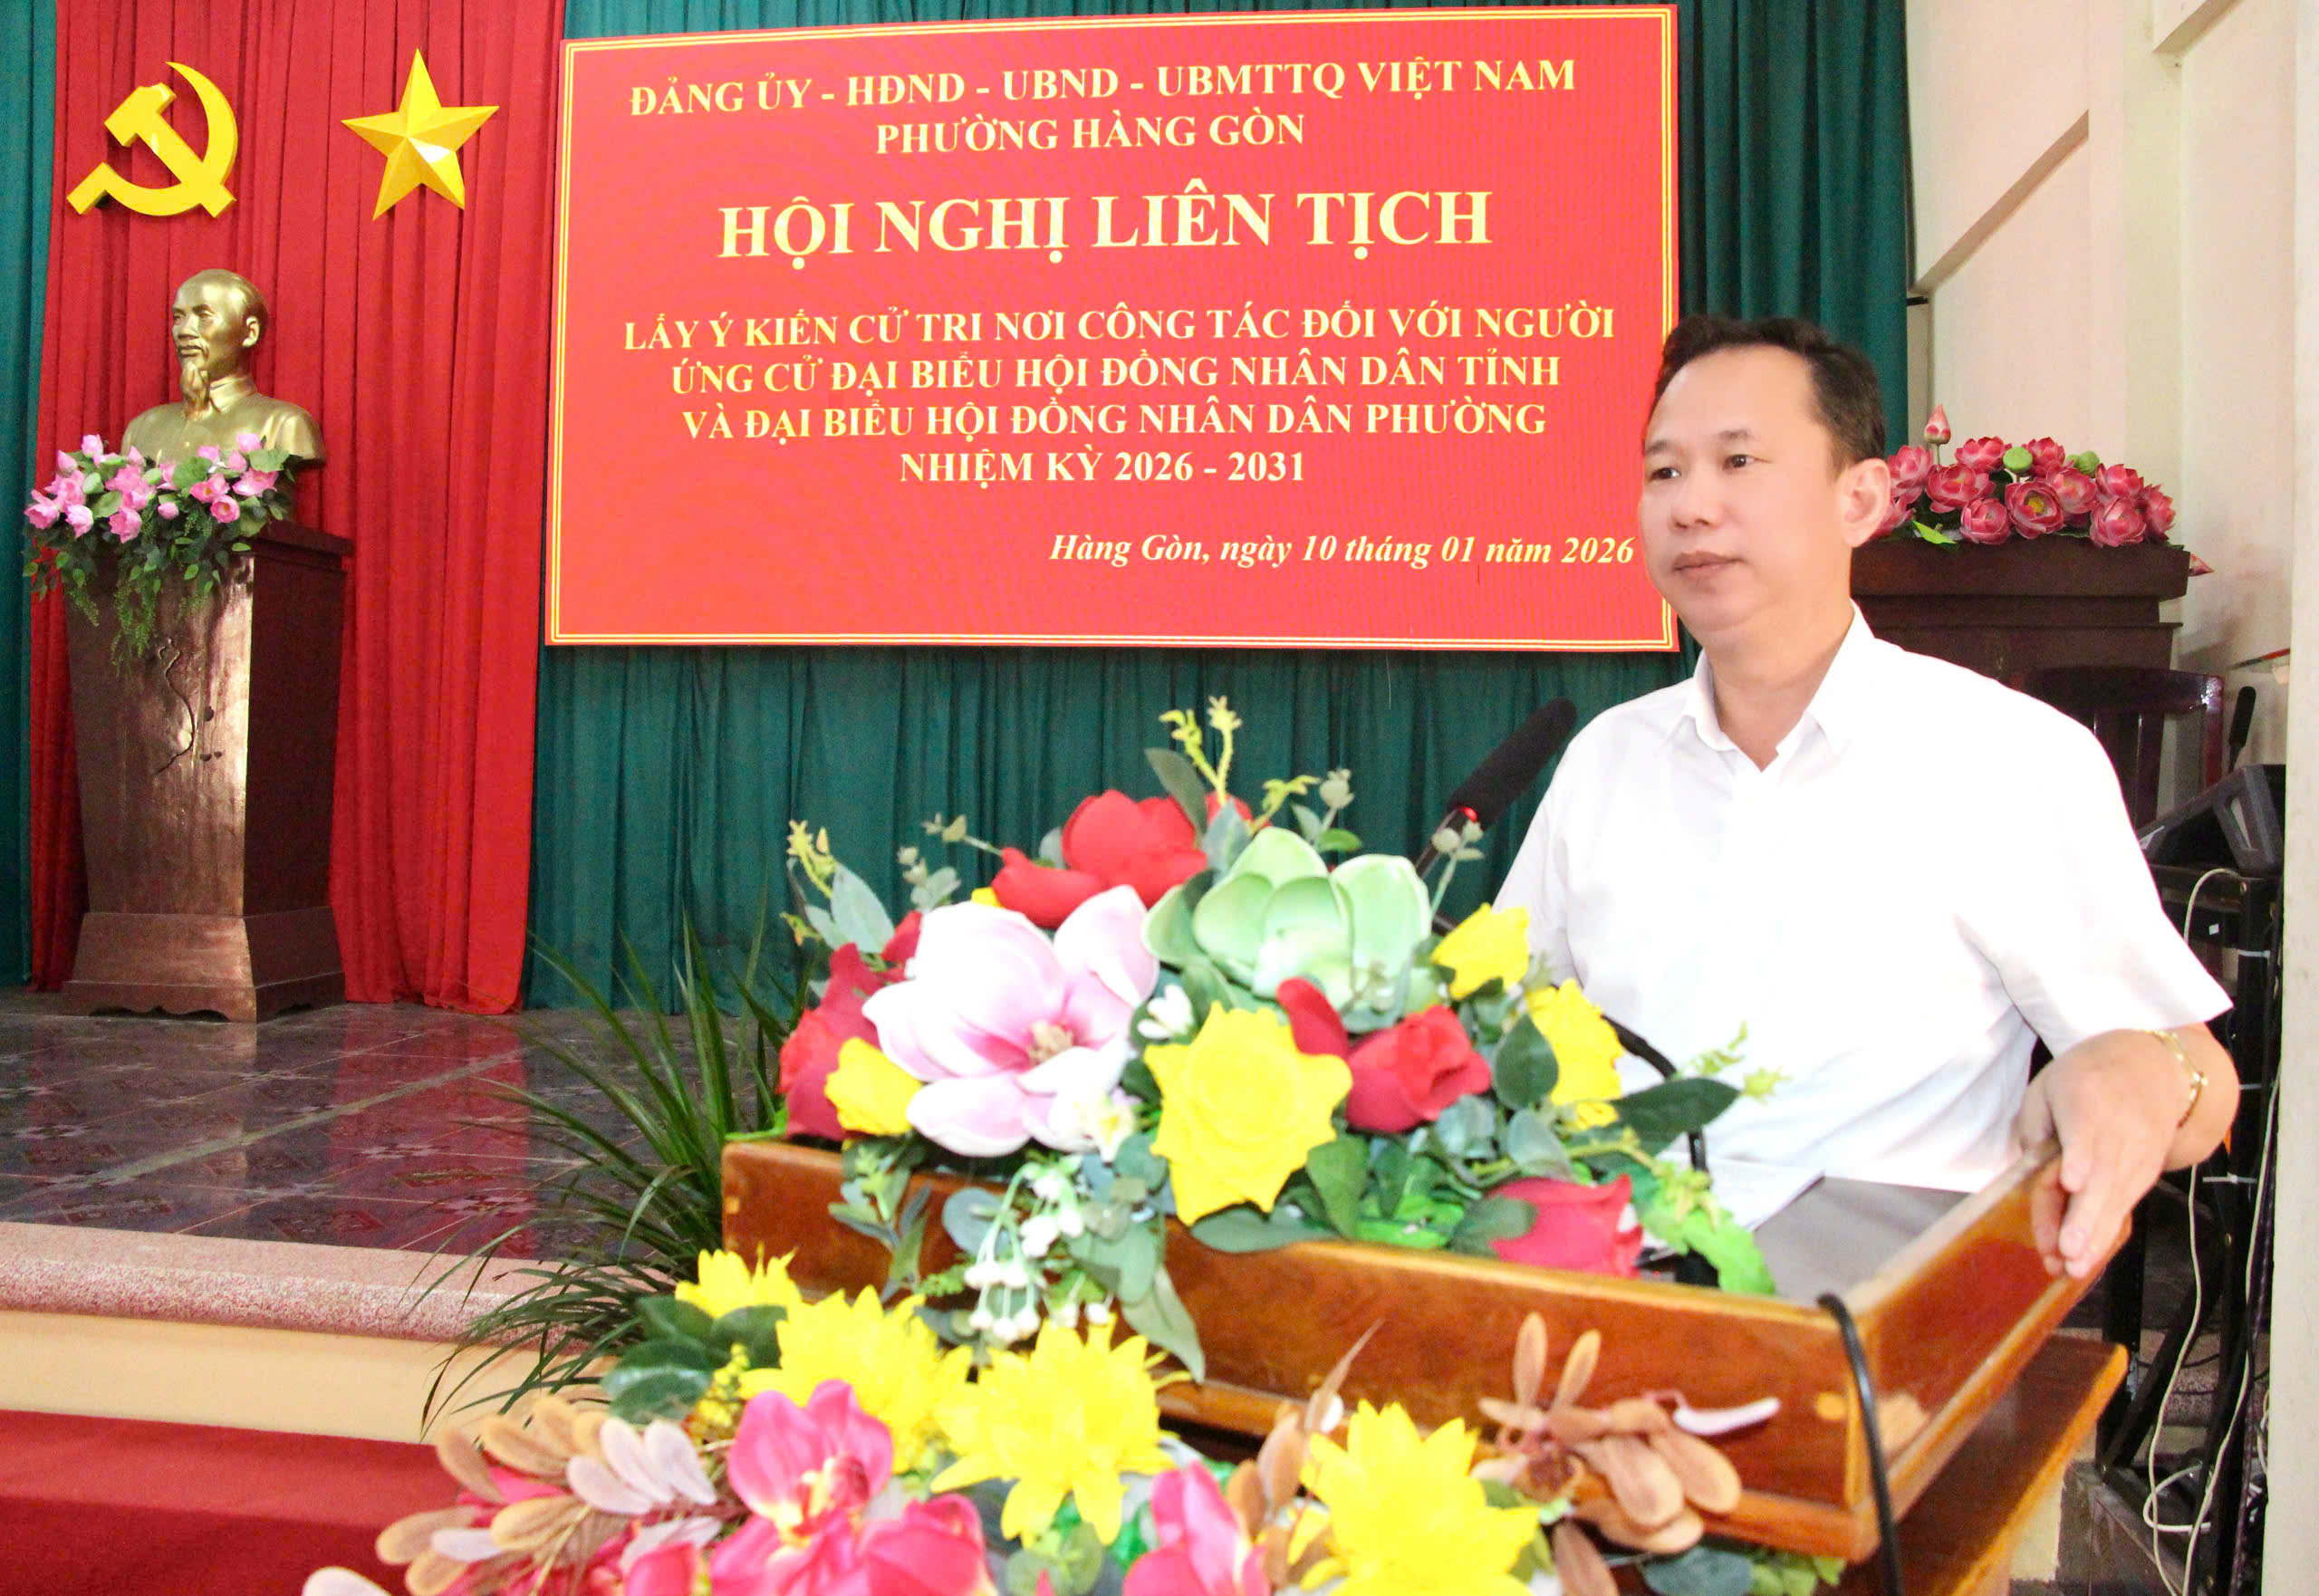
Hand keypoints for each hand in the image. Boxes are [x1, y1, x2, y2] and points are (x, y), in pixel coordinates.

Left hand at [2012, 1031, 2182, 1278]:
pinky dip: (2105, 1234)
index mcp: (2088, 1101)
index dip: (2080, 1158)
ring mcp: (2137, 1157)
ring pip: (2115, 1200)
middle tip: (2069, 1252)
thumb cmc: (2088, 1077)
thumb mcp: (2050, 1085)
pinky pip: (2123, 1207)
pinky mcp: (2145, 1175)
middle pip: (2103, 1178)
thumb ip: (2037, 1127)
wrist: (2156, 1070)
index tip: (2072, 1181)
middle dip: (2085, 1217)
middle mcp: (2119, 1133)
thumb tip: (2034, 1173)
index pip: (2086, 1134)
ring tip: (2073, 1269)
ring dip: (2093, 1238)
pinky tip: (2087, 1261)